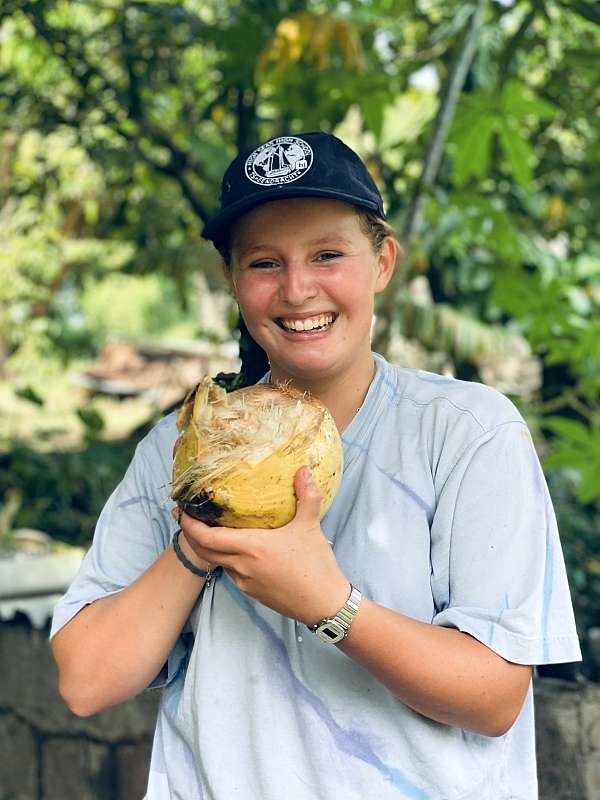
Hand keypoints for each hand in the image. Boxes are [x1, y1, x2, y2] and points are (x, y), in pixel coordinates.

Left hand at [178, 466, 349, 624]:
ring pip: (218, 561)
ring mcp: (244, 581)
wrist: (324, 604)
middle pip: (204, 550)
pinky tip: (237, 548)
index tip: (181, 510)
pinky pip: (231, 572)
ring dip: (209, 546)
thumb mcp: (310, 525)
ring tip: (211, 528)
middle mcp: (241, 565)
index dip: (189, 525)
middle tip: (187, 515)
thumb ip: (306, 495)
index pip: (206, 537)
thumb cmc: (316, 564)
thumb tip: (303, 469)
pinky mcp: (251, 592)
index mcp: (251, 546)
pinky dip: (226, 558)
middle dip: (191, 533)